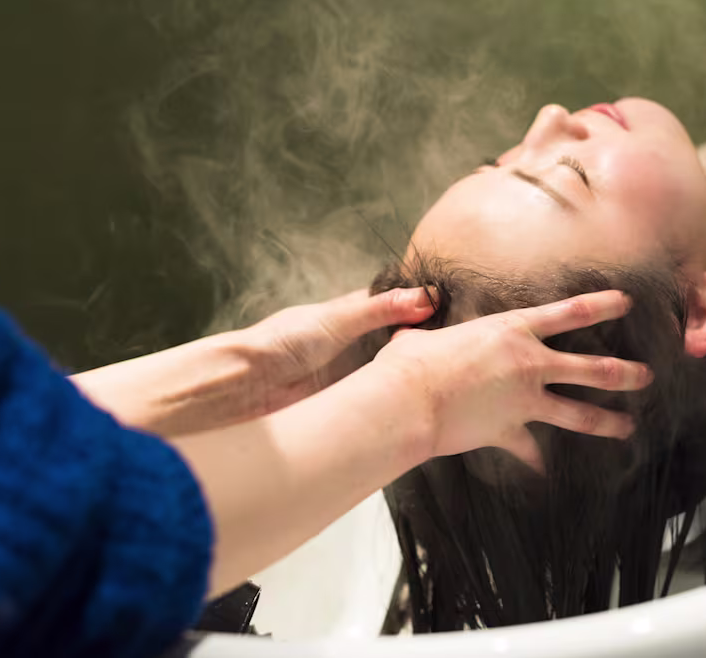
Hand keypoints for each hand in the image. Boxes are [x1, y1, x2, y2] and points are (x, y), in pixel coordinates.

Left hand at [73, 287, 435, 434]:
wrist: (245, 389)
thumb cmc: (280, 345)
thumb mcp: (335, 321)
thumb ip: (379, 310)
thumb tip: (425, 297)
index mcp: (349, 318)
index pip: (394, 308)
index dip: (421, 310)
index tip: (454, 314)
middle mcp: (353, 347)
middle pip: (399, 345)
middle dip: (425, 350)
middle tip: (460, 355)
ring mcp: (352, 378)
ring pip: (391, 377)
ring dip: (411, 381)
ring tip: (450, 382)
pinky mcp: (347, 406)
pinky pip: (379, 404)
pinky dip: (395, 406)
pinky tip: (416, 409)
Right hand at [372, 290, 653, 468]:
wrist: (408, 401)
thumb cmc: (411, 362)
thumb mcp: (425, 334)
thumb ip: (433, 330)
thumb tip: (412, 326)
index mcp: (513, 330)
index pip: (570, 312)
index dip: (603, 305)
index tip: (627, 302)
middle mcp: (529, 363)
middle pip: (592, 368)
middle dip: (625, 372)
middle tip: (647, 375)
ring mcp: (524, 400)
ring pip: (579, 412)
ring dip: (608, 420)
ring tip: (629, 427)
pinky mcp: (509, 432)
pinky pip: (531, 452)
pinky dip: (539, 464)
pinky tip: (548, 475)